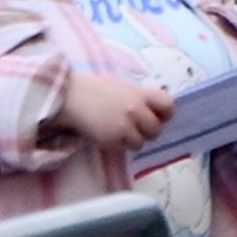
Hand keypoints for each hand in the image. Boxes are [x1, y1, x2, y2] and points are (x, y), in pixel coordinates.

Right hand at [54, 72, 173, 154]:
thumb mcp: (120, 87)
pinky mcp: (112, 140)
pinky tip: (106, 135)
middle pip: (156, 129)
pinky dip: (117, 145)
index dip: (165, 114)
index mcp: (139, 93)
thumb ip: (137, 98)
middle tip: (133, 128)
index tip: (156, 116)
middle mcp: (136, 109)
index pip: (169, 105)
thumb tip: (151, 111)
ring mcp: (125, 126)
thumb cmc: (91, 89)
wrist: (67, 96)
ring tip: (116, 132)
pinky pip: (123, 149)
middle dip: (147, 131)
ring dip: (131, 141)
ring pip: (140, 143)